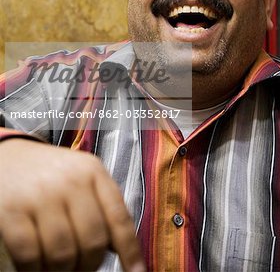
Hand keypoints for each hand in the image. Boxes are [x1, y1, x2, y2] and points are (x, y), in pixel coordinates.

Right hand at [0, 138, 145, 271]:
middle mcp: (70, 181)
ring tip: (59, 269)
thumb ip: (101, 204)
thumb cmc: (50, 172)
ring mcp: (41, 195)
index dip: (130, 250)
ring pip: (63, 254)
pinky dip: (34, 271)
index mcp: (93, 171)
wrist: (9, 156)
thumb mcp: (81, 177)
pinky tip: (35, 268)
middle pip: (92, 241)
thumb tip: (119, 248)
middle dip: (89, 266)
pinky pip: (30, 256)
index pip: (119, 216)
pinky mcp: (12, 210)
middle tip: (82, 270)